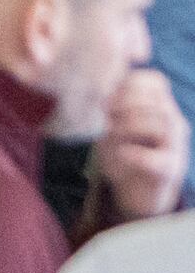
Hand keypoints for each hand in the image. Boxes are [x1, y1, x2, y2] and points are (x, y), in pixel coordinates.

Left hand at [95, 67, 190, 220]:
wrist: (136, 190)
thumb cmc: (122, 149)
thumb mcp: (113, 122)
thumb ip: (110, 103)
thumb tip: (96, 87)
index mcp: (162, 107)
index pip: (156, 82)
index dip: (130, 83)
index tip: (107, 94)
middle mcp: (174, 124)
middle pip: (157, 102)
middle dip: (126, 104)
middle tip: (105, 113)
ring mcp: (175, 148)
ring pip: (160, 125)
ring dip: (129, 125)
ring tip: (109, 131)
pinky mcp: (169, 171)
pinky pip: (157, 159)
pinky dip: (135, 154)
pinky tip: (120, 153)